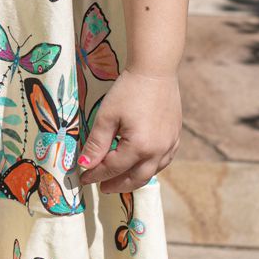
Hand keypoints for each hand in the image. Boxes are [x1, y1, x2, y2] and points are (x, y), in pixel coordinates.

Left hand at [75, 68, 180, 193]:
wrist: (155, 71)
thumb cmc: (128, 90)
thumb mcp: (107, 116)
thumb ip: (97, 143)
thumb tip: (85, 164)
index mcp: (139, 147)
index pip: (113, 168)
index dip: (96, 174)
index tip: (83, 178)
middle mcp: (158, 151)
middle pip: (135, 178)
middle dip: (116, 184)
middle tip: (101, 187)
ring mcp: (170, 145)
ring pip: (151, 172)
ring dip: (133, 178)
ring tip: (118, 180)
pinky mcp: (175, 137)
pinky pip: (163, 161)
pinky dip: (149, 167)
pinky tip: (140, 165)